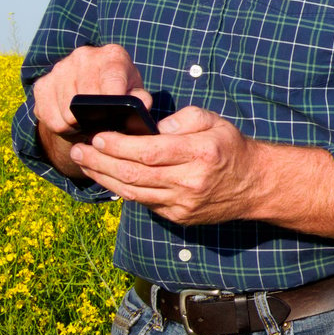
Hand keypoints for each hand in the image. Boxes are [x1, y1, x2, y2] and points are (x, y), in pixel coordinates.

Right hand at [32, 45, 151, 178]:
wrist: (89, 86)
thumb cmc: (118, 90)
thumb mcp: (134, 92)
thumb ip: (140, 98)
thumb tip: (141, 105)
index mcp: (112, 55)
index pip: (111, 78)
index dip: (112, 98)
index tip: (113, 112)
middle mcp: (84, 56)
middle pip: (86, 97)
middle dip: (94, 116)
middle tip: (100, 123)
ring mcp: (60, 68)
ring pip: (66, 112)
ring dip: (76, 124)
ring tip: (86, 121)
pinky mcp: (42, 84)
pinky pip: (49, 118)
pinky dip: (61, 127)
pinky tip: (71, 121)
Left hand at [70, 106, 262, 224]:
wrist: (254, 184)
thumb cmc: (230, 148)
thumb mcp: (215, 121)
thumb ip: (185, 118)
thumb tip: (155, 126)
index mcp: (200, 153)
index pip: (150, 152)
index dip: (119, 146)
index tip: (98, 137)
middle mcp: (190, 181)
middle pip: (134, 174)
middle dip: (100, 161)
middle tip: (78, 150)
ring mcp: (182, 203)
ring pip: (132, 192)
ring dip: (103, 178)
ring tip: (84, 163)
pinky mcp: (178, 216)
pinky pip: (143, 202)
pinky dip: (121, 189)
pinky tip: (108, 177)